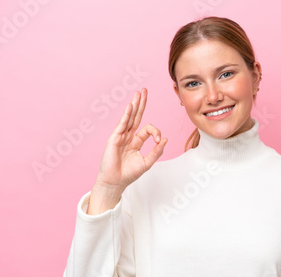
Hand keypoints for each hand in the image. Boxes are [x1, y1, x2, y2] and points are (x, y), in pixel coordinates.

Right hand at [87, 88, 167, 213]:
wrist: (115, 182)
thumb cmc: (129, 174)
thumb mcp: (147, 162)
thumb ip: (157, 151)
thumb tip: (166, 139)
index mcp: (136, 141)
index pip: (148, 129)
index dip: (156, 132)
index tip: (159, 141)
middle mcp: (128, 136)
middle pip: (137, 116)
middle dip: (142, 104)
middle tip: (145, 90)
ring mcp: (121, 136)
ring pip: (129, 117)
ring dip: (135, 104)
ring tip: (139, 93)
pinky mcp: (114, 139)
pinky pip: (122, 124)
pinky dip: (126, 115)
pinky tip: (130, 106)